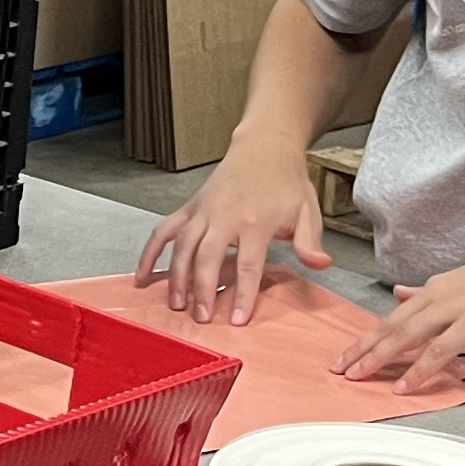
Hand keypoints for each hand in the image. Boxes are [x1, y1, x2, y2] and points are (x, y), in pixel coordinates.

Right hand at [139, 151, 332, 323]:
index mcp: (256, 222)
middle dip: (202, 290)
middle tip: (201, 318)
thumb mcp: (308, 210)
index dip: (242, 293)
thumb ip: (310, 242)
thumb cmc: (287, 182)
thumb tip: (321, 265)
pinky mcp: (189, 207)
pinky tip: (143, 276)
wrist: (264, 146)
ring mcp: (203, 211)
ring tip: (176, 304)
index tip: (237, 319)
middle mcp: (224, 216)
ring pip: (182, 246)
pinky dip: (150, 253)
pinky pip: (164, 230)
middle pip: (207, 258)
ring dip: (176, 277)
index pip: (248, 265)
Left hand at [335, 250, 464, 394]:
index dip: (371, 334)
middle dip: (362, 347)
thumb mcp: (464, 281)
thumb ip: (430, 291)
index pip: (396, 315)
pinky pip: (439, 351)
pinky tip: (404, 384)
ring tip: (358, 376)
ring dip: (379, 358)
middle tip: (338, 366)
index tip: (351, 350)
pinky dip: (419, 369)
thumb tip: (402, 294)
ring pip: (406, 336)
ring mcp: (455, 309)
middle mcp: (438, 296)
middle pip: (391, 325)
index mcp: (437, 287)